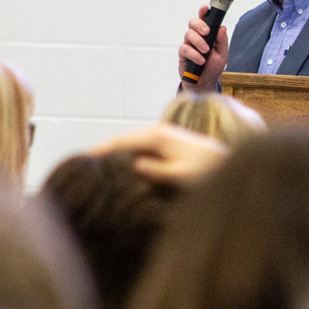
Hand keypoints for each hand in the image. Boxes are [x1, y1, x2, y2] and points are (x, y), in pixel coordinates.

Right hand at [89, 123, 227, 182]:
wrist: (230, 166)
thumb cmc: (209, 173)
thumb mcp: (182, 176)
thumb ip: (157, 171)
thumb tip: (133, 165)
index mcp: (158, 136)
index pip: (119, 140)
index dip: (97, 151)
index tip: (78, 161)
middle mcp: (158, 132)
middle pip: (120, 141)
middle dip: (100, 153)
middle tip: (77, 169)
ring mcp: (162, 138)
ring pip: (129, 147)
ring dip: (113, 157)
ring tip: (92, 173)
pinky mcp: (167, 147)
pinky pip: (139, 152)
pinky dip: (126, 160)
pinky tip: (118, 174)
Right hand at [178, 5, 228, 90]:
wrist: (204, 83)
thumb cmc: (213, 67)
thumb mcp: (222, 55)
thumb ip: (222, 41)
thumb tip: (222, 28)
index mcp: (207, 34)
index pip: (204, 20)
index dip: (203, 12)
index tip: (205, 8)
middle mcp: (197, 36)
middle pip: (193, 23)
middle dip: (200, 25)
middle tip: (207, 32)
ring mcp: (189, 44)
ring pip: (188, 34)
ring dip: (198, 42)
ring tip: (205, 51)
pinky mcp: (183, 54)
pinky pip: (185, 49)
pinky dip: (194, 54)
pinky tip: (201, 60)